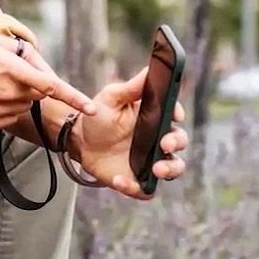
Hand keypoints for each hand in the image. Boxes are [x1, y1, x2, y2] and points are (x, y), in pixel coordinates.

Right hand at [0, 35, 96, 129]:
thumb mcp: (1, 45)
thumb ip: (29, 56)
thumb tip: (46, 73)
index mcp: (13, 69)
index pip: (51, 86)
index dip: (74, 97)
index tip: (92, 109)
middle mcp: (6, 91)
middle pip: (35, 96)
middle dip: (29, 87)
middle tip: (6, 76)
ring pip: (21, 109)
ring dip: (15, 99)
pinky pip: (6, 119)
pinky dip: (2, 110)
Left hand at [69, 67, 189, 199]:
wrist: (78, 141)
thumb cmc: (98, 116)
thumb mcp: (111, 98)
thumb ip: (132, 87)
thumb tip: (151, 68)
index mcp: (155, 117)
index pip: (175, 115)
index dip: (178, 114)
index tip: (174, 114)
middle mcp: (158, 140)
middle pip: (180, 142)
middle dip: (177, 143)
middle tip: (164, 145)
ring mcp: (149, 161)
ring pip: (173, 169)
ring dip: (169, 171)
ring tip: (155, 170)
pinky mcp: (136, 179)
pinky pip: (145, 190)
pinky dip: (134, 188)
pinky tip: (119, 180)